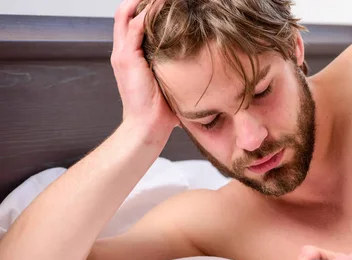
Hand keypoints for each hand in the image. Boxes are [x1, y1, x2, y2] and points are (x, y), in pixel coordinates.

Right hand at [111, 0, 178, 136]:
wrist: (149, 127)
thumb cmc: (162, 110)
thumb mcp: (170, 83)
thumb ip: (175, 70)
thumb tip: (201, 66)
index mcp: (130, 56)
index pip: (131, 21)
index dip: (144, 8)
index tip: (166, 3)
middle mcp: (122, 51)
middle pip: (124, 12)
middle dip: (142, 0)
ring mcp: (122, 54)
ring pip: (126, 14)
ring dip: (146, 2)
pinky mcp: (126, 58)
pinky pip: (134, 27)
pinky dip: (147, 14)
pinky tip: (161, 6)